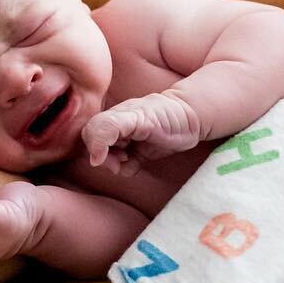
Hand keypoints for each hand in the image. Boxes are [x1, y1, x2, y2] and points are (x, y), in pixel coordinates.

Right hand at [82, 93, 200, 175]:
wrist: (191, 120)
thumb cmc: (168, 114)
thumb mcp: (139, 117)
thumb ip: (112, 127)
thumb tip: (95, 155)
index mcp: (116, 116)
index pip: (91, 132)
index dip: (94, 146)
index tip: (102, 159)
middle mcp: (118, 128)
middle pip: (96, 146)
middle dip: (104, 158)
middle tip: (120, 161)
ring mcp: (128, 141)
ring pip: (108, 158)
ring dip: (116, 164)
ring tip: (130, 159)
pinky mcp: (138, 153)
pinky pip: (124, 167)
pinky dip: (127, 169)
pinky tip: (137, 163)